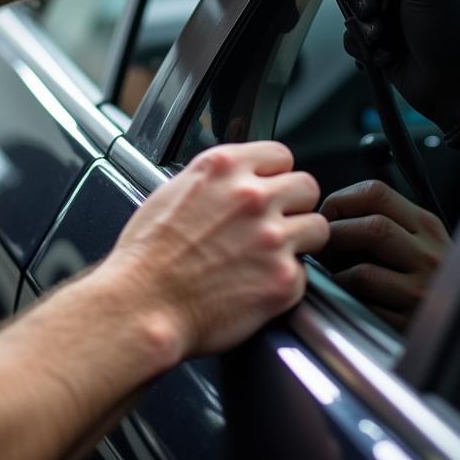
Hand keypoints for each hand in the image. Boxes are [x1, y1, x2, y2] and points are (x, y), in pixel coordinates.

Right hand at [110, 141, 328, 357]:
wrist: (142, 306)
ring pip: (317, 227)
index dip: (274, 174)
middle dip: (294, 203)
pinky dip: (284, 281)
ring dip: (299, 240)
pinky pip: (303, 274)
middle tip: (276, 222)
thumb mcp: (172, 192)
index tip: (268, 188)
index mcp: (224, 167)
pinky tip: (257, 286)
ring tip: (272, 255)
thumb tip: (233, 183)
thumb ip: (214, 180)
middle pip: (307, 186)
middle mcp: (252, 196)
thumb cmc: (146, 256)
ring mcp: (272, 238)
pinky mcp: (283, 280)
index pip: (280, 154)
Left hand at [319, 180, 449, 330]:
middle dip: (335, 236)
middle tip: (321, 248)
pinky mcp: (410, 324)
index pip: (376, 193)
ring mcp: (423, 291)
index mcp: (426, 226)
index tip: (325, 216)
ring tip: (333, 274)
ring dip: (337, 272)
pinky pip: (366, 309)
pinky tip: (349, 298)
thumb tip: (326, 217)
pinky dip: (348, 300)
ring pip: (364, 272)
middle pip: (372, 228)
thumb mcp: (418, 241)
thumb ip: (384, 222)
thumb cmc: (427, 279)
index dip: (339, 201)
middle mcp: (429, 254)